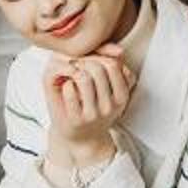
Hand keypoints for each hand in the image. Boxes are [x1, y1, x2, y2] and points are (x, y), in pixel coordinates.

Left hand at [44, 45, 131, 175]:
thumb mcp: (109, 87)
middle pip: (97, 68)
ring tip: (72, 78)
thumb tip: (119, 50)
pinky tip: (67, 89)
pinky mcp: (76, 119)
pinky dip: (65, 84)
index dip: (98, 57)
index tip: (89, 62)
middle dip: (83, 63)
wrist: (80, 137)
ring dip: (73, 73)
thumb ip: (113, 64)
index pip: (113, 64)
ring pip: (83, 77)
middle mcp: (111, 107)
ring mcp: (94, 114)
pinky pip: (69, 90)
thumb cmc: (93, 107)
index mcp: (122, 96)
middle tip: (76, 68)